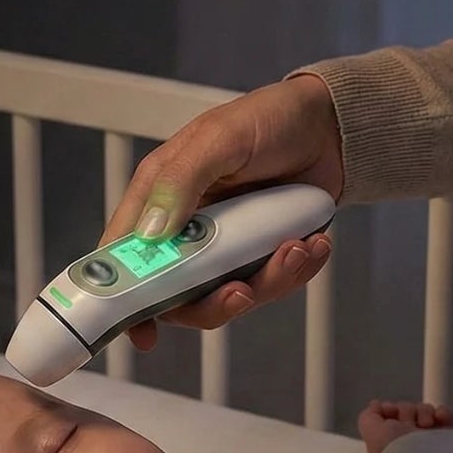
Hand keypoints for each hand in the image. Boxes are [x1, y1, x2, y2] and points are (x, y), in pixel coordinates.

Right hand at [101, 74, 343, 350]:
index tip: (142, 333)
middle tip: (242, 290)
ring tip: (297, 248)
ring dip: (267, 282)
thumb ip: (181, 181)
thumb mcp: (219, 140)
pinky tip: (313, 244)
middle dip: (213, 302)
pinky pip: (272, 283)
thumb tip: (149, 232)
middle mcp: (188, 226)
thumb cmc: (266, 119)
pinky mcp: (264, 253)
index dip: (123, 298)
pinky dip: (294, 272)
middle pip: (179, 294)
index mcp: (160, 195)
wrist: (329, 124)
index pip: (125, 255)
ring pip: (231, 294)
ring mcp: (228, 245)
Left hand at [358, 400, 452, 452]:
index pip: (390, 414)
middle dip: (406, 411)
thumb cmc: (394, 448)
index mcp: (390, 439)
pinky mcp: (447, 436)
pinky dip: (443, 413)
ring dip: (424, 411)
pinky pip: (446, 415)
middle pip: (407, 408)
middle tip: (408, 425)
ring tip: (425, 425)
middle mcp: (408, 438)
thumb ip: (368, 415)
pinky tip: (439, 419)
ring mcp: (429, 437)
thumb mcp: (370, 430)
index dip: (390, 409)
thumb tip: (375, 405)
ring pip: (425, 409)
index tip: (391, 411)